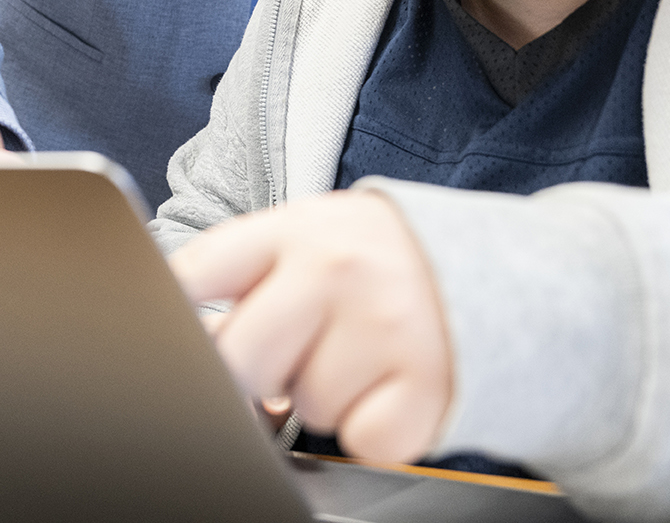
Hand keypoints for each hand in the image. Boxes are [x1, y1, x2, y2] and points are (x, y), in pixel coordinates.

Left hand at [169, 190, 452, 463]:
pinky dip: (372, 429)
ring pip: (304, 405)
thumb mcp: (309, 237)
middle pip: (242, 359)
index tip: (181, 342)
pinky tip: (389, 386)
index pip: (197, 273)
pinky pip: (362, 440)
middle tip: (300, 349)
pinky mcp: (428, 382)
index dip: (178, 319)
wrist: (491, 270)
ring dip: (324, 397)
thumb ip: (246, 275)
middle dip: (261, 370)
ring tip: (357, 356)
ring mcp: (384, 323)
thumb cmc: (373, 265)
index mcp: (294, 229)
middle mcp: (336, 269)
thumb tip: (190, 340)